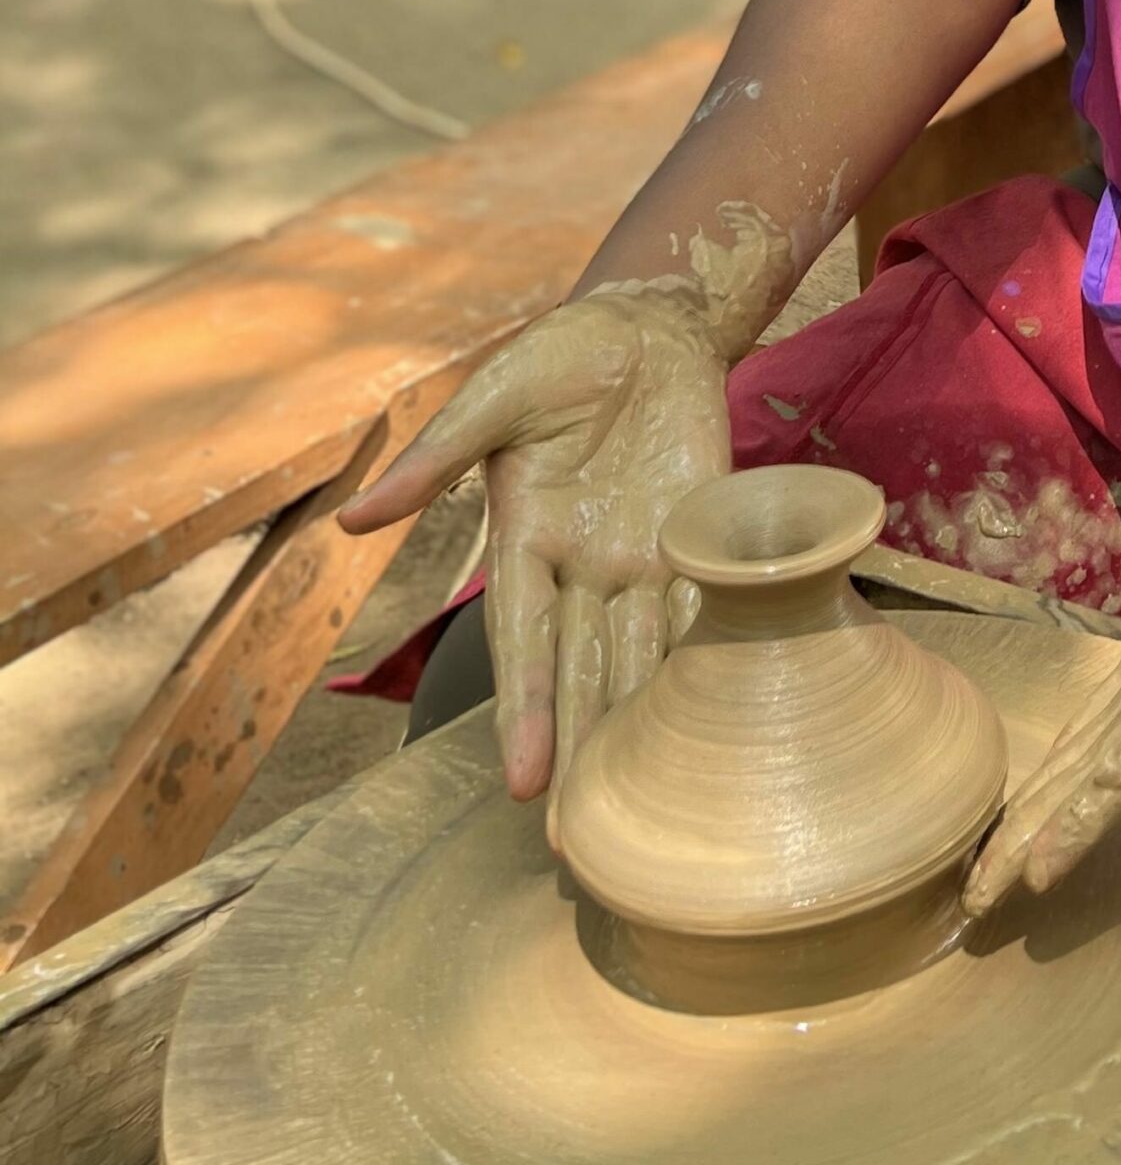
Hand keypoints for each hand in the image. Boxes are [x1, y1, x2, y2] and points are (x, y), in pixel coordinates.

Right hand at [339, 280, 731, 802]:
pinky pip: (711, 598)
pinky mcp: (702, 530)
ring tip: (643, 802)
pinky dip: (716, 651)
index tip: (519, 783)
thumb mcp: (494, 398)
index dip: (522, 711)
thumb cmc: (558, 358)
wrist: (645, 325)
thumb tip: (353, 519)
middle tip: (577, 839)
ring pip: (645, 653)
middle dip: (581, 748)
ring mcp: (647, 552)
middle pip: (584, 670)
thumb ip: (437, 459)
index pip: (525, 641)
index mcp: (529, 538)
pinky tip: (724, 712)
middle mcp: (586, 563)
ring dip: (642, 724)